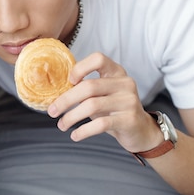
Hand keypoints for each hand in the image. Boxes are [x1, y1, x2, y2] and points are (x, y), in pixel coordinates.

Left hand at [47, 52, 161, 152]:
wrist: (141, 131)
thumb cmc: (115, 110)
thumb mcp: (103, 94)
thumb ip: (85, 89)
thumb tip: (55, 92)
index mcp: (117, 72)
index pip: (98, 58)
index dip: (80, 67)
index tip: (68, 81)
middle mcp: (124, 83)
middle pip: (89, 86)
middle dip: (65, 100)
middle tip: (52, 111)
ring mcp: (129, 101)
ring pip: (92, 106)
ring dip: (71, 117)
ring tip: (62, 125)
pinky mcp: (128, 120)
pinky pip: (100, 124)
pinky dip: (83, 130)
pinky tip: (75, 135)